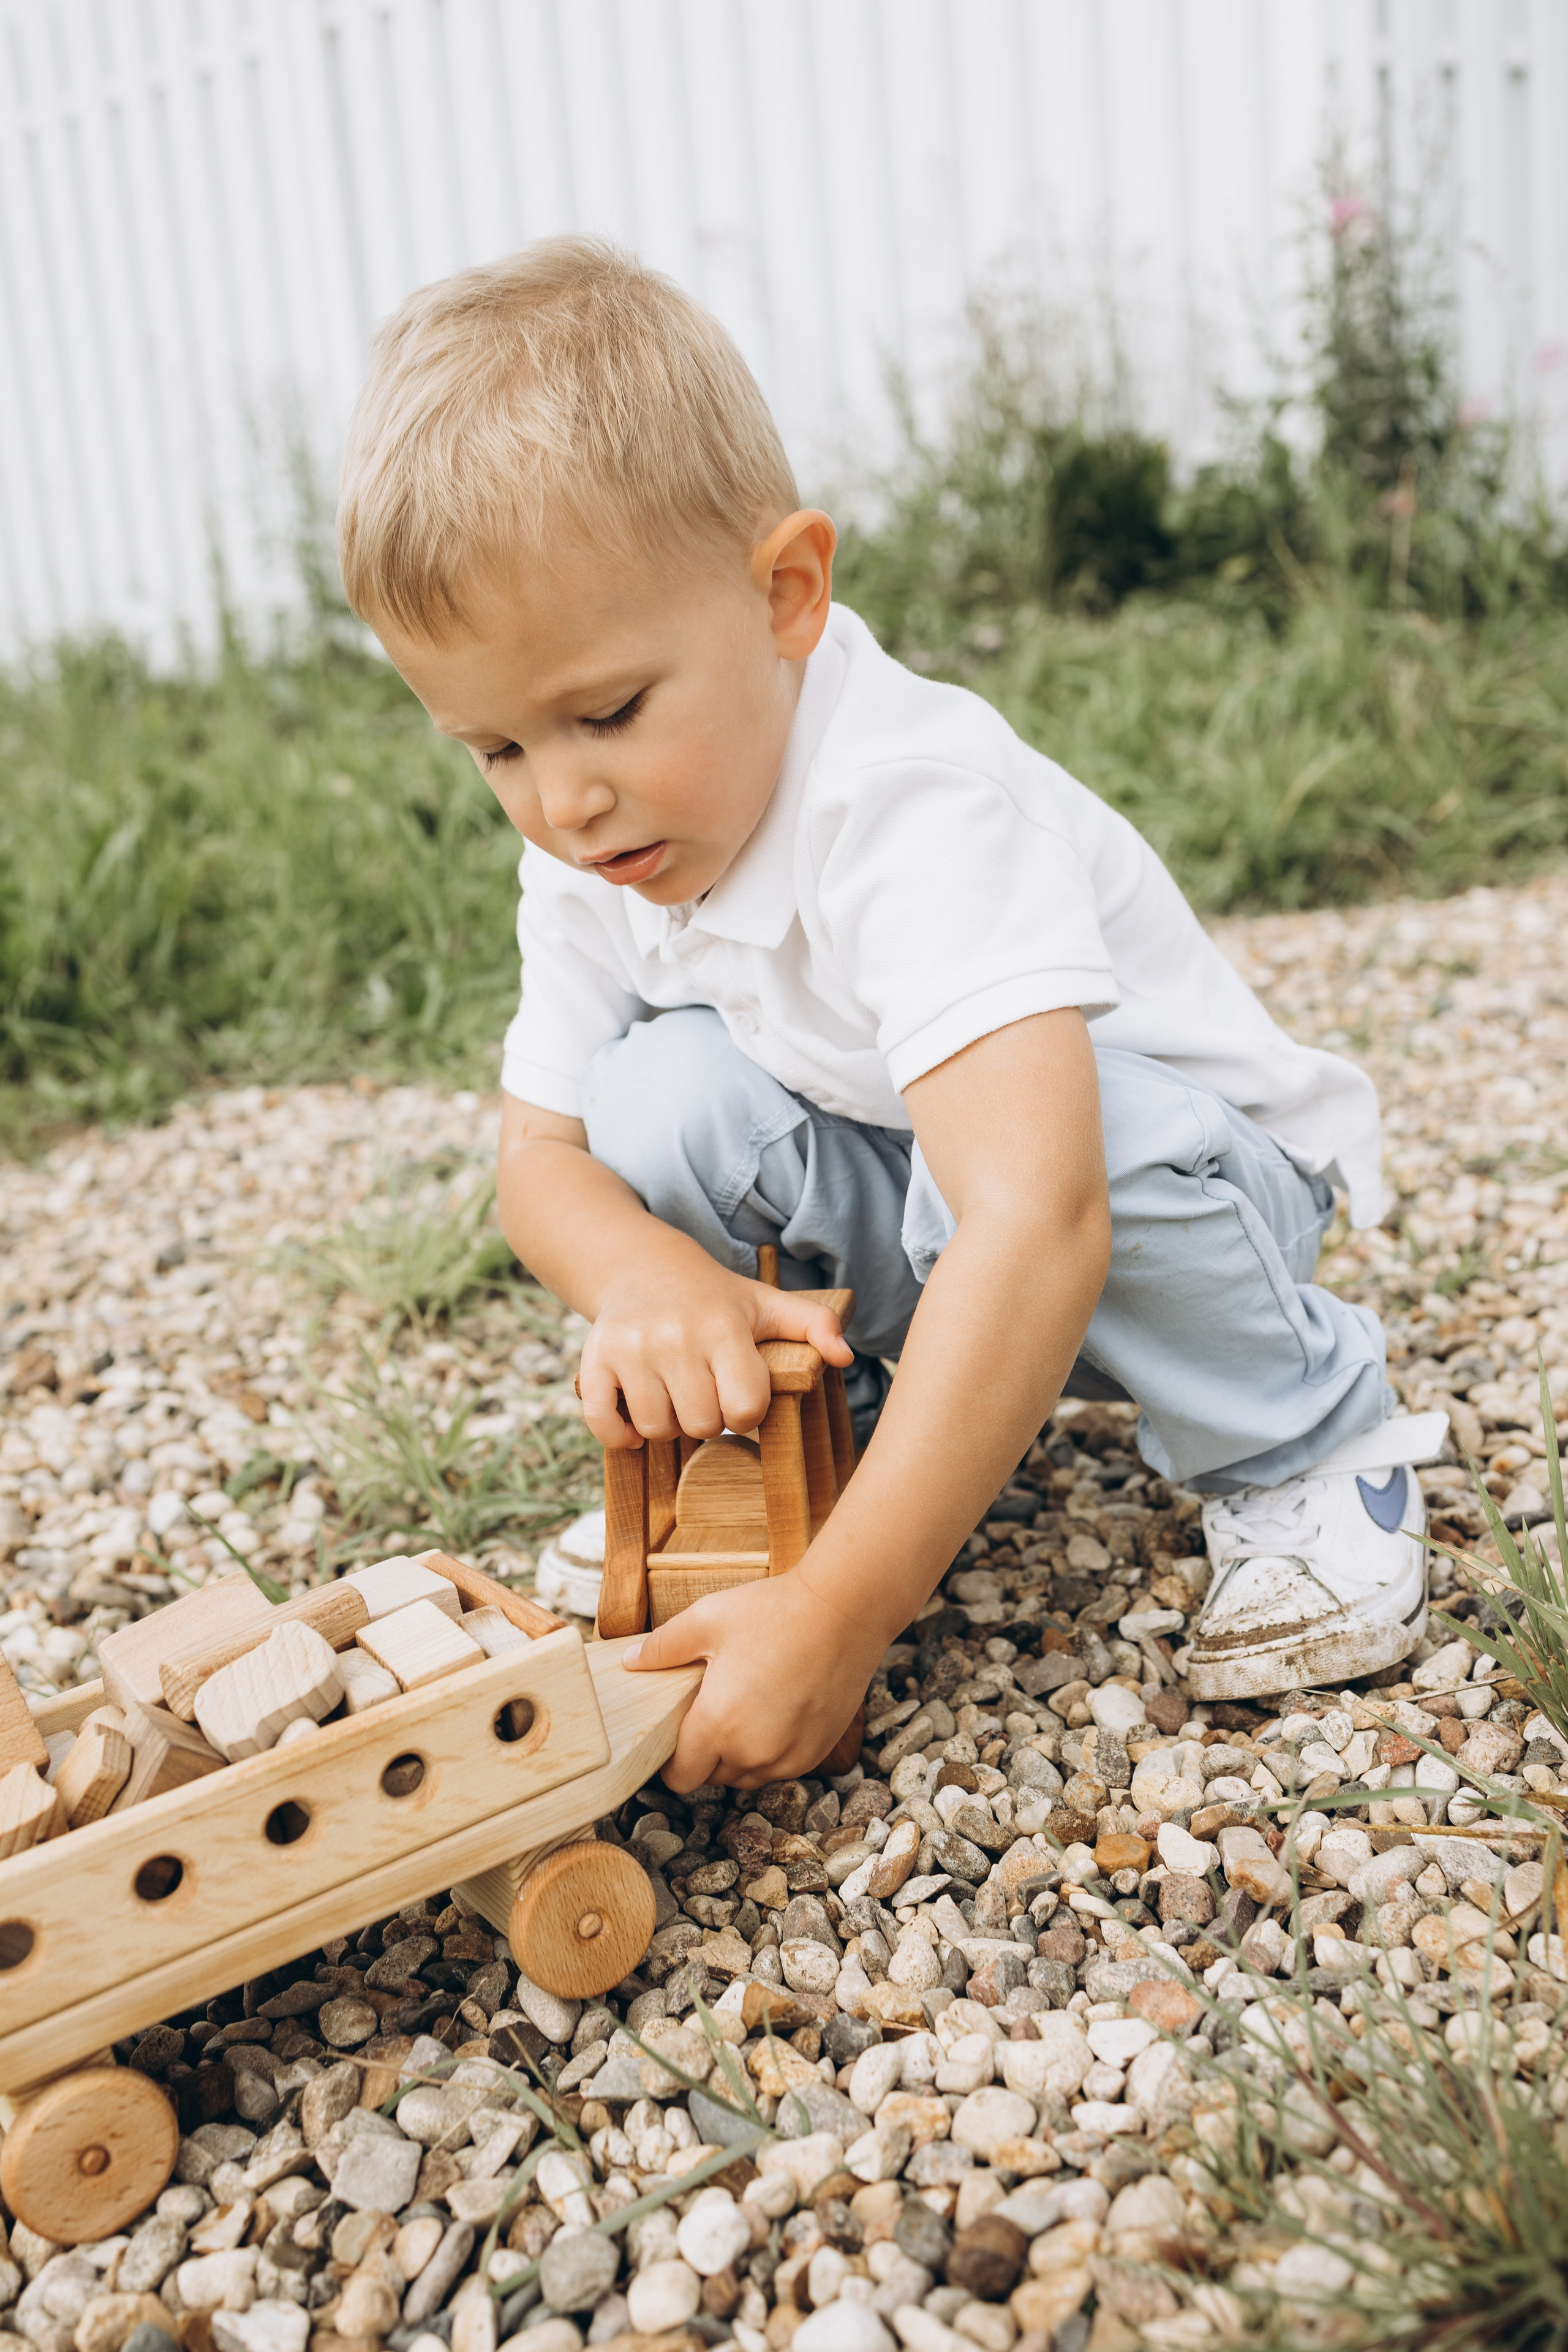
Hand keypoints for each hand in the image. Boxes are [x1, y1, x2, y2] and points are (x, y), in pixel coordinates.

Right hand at [579, 1256, 851, 1446]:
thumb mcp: (767, 1303)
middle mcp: (675, 1337)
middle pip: (701, 1425)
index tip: (739, 1396)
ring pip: (657, 1429)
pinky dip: (620, 1434)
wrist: (641, 1266)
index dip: (746, 1413)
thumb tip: (846, 1357)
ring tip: (673, 1395)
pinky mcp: (594, 1360)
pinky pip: (604, 1424)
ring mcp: (631, 1349)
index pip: (744, 1408)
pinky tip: (635, 1417)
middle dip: (707, 1419)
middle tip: (704, 1394)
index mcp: (723, 1328)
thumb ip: (815, 1326)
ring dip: (668, 1424)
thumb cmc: (715, 1297)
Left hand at [622, 1572, 879, 1790]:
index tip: (675, 1735)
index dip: (671, 1763)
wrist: (845, 1611)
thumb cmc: (774, 1611)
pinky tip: (773, 1710)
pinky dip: (771, 1750)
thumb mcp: (707, 1619)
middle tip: (712, 1707)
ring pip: (748, 1775)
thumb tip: (631, 1662)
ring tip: (743, 1706)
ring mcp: (789, 1756)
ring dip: (739, 1754)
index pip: (680, 1778)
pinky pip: (780, 1766)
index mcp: (718, 1725)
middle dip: (705, 1751)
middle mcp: (753, 1752)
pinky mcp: (817, 1751)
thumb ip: (662, 1646)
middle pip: (713, 1776)